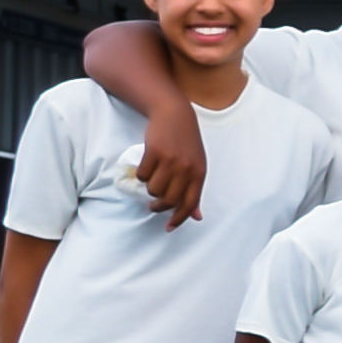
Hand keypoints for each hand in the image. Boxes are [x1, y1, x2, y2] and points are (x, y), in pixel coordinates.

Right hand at [136, 102, 205, 229]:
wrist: (175, 115)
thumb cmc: (186, 143)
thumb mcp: (197, 165)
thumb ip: (195, 190)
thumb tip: (197, 217)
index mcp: (199, 173)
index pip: (190, 203)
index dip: (179, 218)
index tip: (169, 228)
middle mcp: (186, 168)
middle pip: (168, 200)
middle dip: (158, 207)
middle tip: (153, 205)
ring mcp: (170, 160)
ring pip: (153, 189)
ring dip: (149, 188)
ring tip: (153, 178)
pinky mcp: (154, 152)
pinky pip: (143, 174)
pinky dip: (142, 174)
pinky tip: (146, 166)